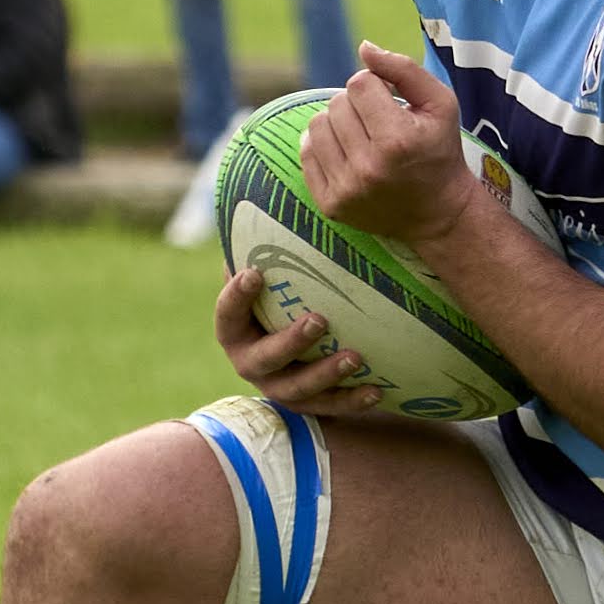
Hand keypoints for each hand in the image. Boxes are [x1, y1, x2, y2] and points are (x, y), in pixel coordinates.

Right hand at [211, 265, 383, 415]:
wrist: (303, 347)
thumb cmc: (283, 296)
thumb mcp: (273, 273)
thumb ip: (268, 248)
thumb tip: (274, 195)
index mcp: (236, 330)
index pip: (227, 314)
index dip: (236, 296)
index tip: (254, 272)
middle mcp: (252, 363)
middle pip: (264, 359)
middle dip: (290, 342)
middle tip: (319, 320)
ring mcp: (280, 388)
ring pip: (298, 390)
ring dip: (326, 374)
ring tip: (355, 357)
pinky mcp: (309, 406)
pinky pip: (330, 409)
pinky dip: (353, 401)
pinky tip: (377, 389)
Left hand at [304, 41, 475, 252]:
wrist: (438, 214)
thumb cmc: (439, 152)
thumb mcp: (440, 104)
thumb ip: (404, 69)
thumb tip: (364, 47)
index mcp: (397, 140)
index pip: (360, 84)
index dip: (376, 87)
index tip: (391, 104)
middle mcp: (369, 167)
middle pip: (337, 104)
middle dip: (357, 106)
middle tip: (378, 124)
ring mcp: (346, 188)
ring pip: (317, 125)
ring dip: (337, 123)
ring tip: (361, 137)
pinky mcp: (330, 204)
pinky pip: (305, 152)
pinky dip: (323, 145)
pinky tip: (346, 152)